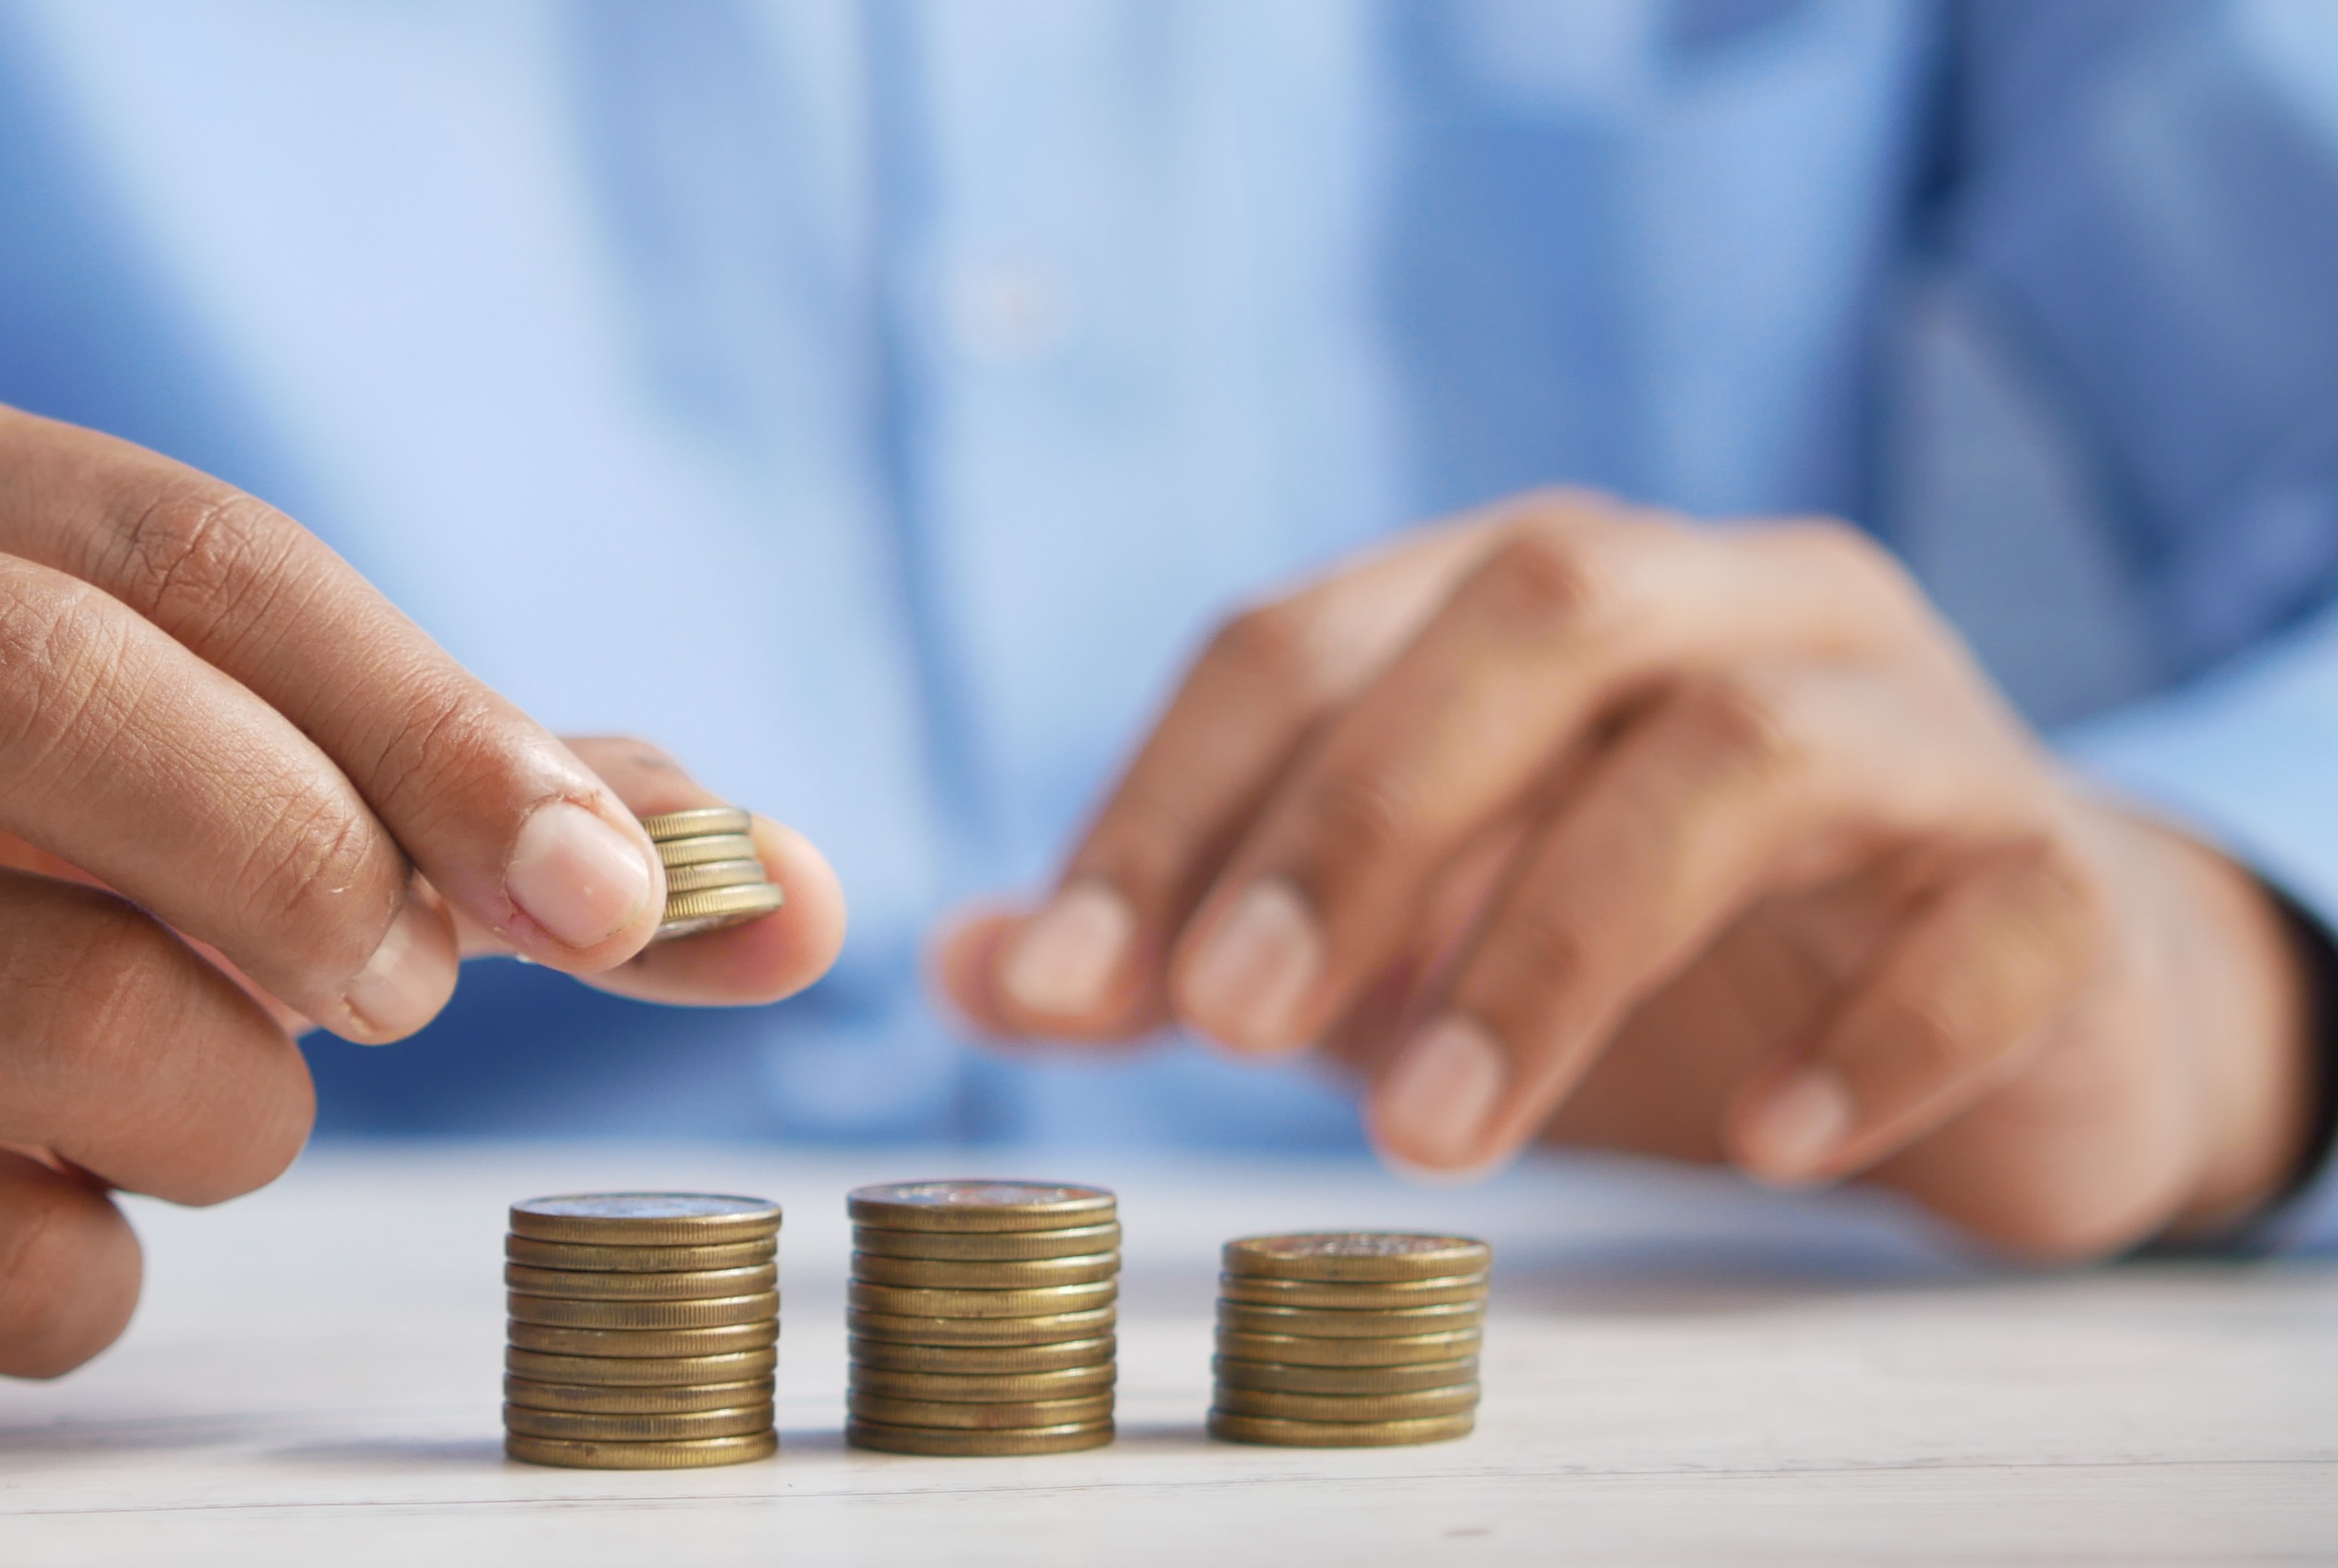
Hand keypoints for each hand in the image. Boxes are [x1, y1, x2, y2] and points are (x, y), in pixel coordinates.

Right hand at [0, 378, 841, 1428]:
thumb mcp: (171, 756)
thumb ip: (473, 805)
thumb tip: (786, 897)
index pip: (190, 550)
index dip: (433, 719)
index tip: (611, 886)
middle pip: (49, 693)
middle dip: (314, 856)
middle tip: (407, 984)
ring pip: (61, 1016)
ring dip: (235, 1102)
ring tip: (190, 1093)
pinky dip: (102, 1268)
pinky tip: (27, 1207)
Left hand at [940, 492, 2313, 1259]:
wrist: (2003, 1006)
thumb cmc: (1660, 952)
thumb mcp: (1401, 939)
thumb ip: (1197, 940)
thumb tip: (965, 969)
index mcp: (1535, 595)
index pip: (1305, 634)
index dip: (1168, 800)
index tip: (1060, 984)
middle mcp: (1728, 605)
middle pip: (1537, 612)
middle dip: (1359, 817)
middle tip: (1229, 1026)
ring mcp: (1916, 725)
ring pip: (1746, 751)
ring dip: (1557, 944)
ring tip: (1435, 1137)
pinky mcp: (2060, 877)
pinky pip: (1991, 919)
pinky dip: (1870, 1032)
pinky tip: (1764, 1143)